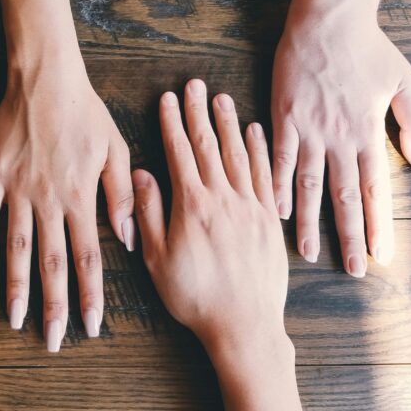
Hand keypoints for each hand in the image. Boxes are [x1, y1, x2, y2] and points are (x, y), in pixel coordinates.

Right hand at [0, 51, 133, 351]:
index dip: (91, 295)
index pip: (88, 257)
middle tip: (53, 340)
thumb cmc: (85, 111)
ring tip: (15, 319)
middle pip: (52, 262)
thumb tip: (128, 238)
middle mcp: (48, 200)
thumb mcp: (115, 148)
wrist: (44, 77)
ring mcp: (17, 189)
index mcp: (80, 196)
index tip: (92, 326)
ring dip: (16, 286)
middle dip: (54, 305)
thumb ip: (120, 195)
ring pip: (16, 248)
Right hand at [133, 79, 306, 410]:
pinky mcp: (269, 220)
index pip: (180, 153)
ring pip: (239, 154)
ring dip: (229, 124)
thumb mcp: (157, 259)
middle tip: (195, 84)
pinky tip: (255, 133)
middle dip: (199, 112)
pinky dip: (260, 150)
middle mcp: (224, 198)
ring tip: (222, 98)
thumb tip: (140, 174)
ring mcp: (250, 207)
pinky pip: (265, 175)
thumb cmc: (194, 297)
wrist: (244, 326)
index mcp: (192, 205)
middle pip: (209, 145)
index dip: (172, 123)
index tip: (168, 98)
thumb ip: (148, 213)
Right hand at [271, 12, 410, 275]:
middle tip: (352, 270)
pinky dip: (277, 185)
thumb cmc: (368, 48)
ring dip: (309, 222)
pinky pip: (279, 158)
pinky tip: (275, 210)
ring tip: (307, 253)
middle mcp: (339, 138)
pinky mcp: (284, 118)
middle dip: (349, 236)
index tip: (382, 255)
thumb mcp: (404, 82)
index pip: (375, 189)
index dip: (378, 224)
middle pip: (344, 196)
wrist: (327, 21)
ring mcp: (309, 130)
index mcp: (368, 133)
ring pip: (310, 185)